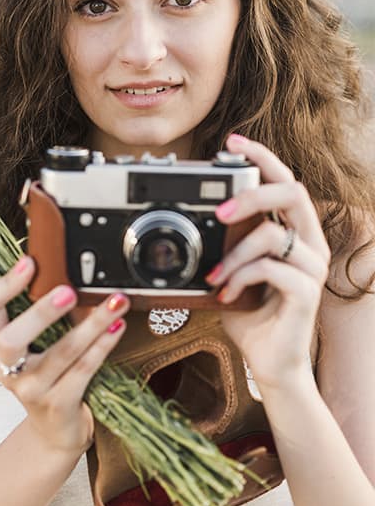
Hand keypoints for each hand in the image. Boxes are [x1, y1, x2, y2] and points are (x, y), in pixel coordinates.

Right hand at [0, 257, 127, 454]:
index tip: (29, 261)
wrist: (56, 432)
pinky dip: (103, 346)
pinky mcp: (58, 405)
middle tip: (69, 291)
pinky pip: (83, 370)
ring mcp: (32, 389)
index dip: (4, 284)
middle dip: (41, 312)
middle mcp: (8, 367)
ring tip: (116, 301)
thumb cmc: (49, 377)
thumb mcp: (36, 345)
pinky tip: (117, 328)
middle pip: (12, 337)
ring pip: (62, 352)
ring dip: (92, 323)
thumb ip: (43, 314)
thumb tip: (69, 269)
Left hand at [205, 134, 330, 391]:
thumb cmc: (251, 313)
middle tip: (219, 210)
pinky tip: (225, 293)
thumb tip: (193, 221)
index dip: (262, 158)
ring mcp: (312, 267)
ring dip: (233, 252)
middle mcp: (309, 243)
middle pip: (292, 192)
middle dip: (251, 192)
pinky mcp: (307, 292)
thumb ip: (225, 244)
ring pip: (273, 234)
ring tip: (213, 274)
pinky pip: (270, 269)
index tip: (233, 143)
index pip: (285, 181)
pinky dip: (239, 277)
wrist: (269, 362)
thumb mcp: (232, 269)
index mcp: (294, 231)